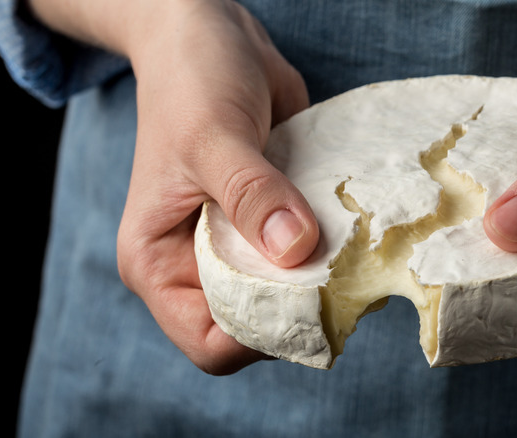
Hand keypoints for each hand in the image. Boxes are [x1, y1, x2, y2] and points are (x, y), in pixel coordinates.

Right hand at [29, 0, 319, 373]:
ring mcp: (240, 246)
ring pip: (290, 294)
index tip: (309, 299)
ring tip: (355, 249)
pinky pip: (309, 255)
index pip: (209, 341)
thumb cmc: (192, 83)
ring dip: (325, 278)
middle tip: (346, 274)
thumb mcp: (213, 137)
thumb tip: (296, 249)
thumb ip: (251, 195)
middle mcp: (197, 265)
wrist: (214, 40)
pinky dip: (335, 249)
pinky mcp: (275, 222)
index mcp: (159, 263)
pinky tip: (357, 228)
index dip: (259, 335)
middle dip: (300, 309)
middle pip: (257, 324)